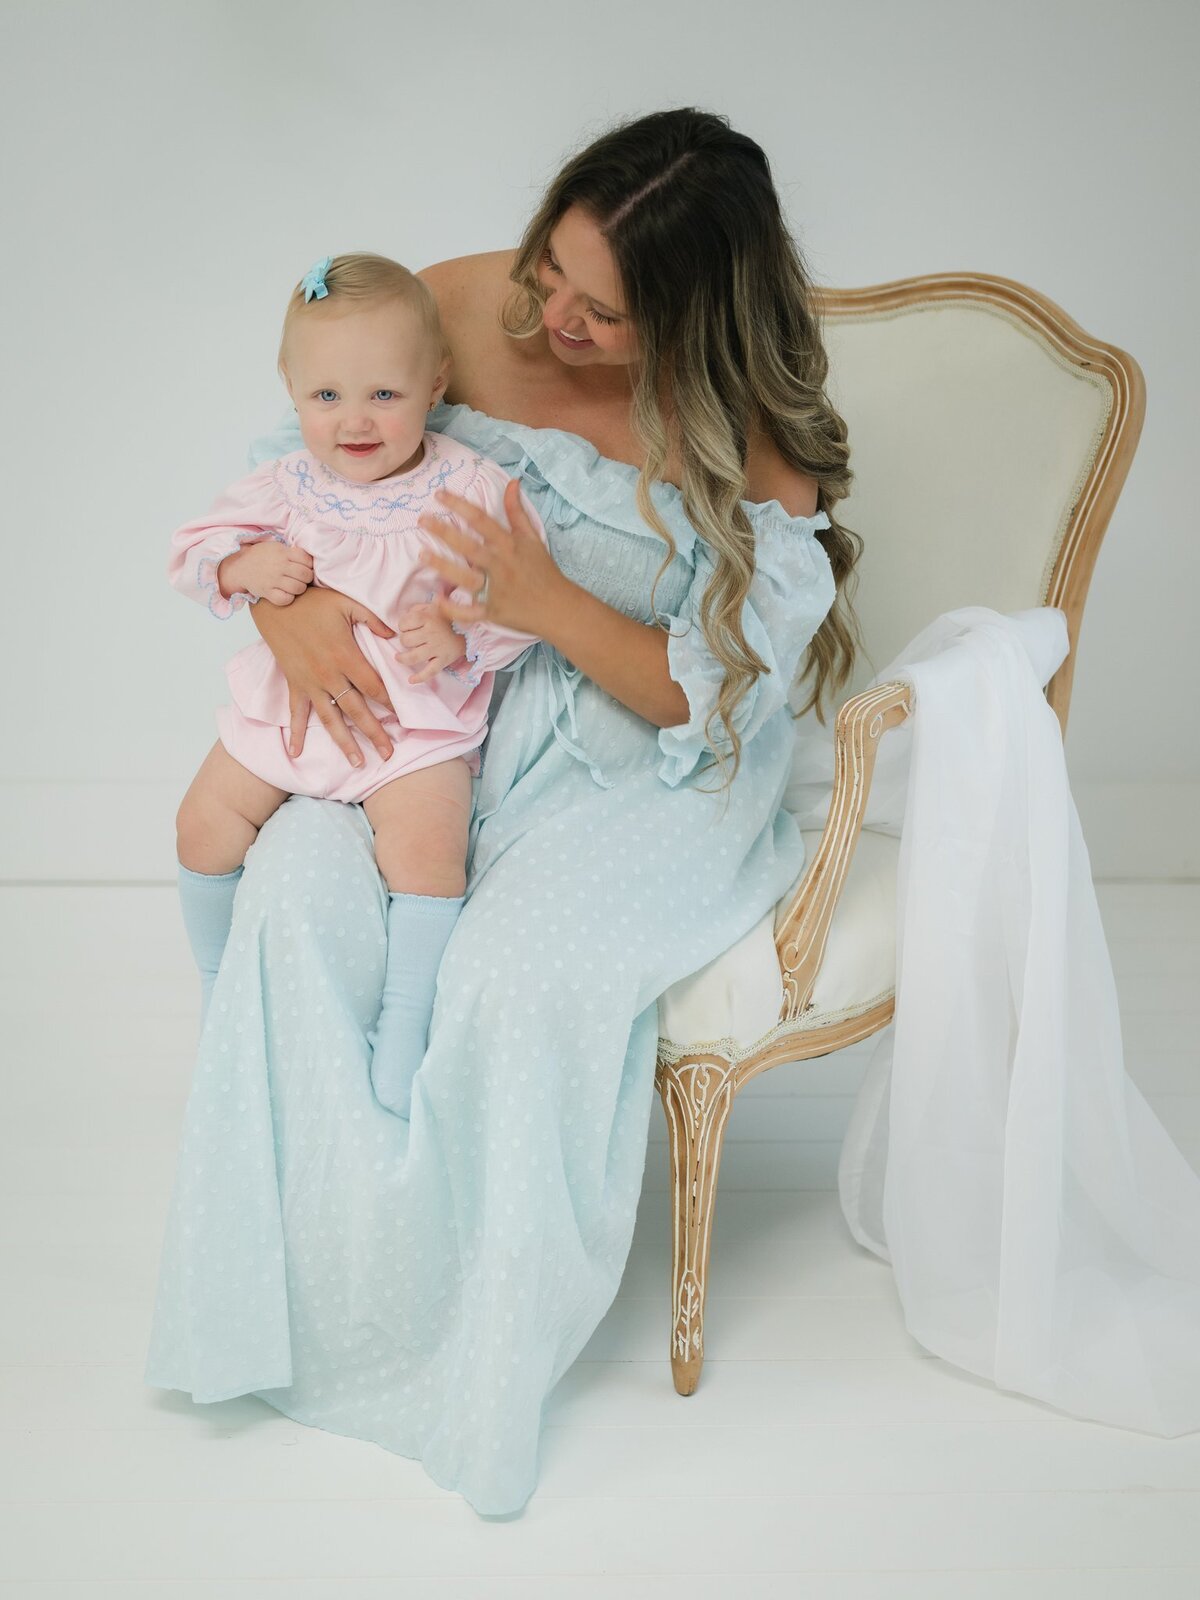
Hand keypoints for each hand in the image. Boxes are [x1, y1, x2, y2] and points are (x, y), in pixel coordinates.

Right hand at [218, 540, 313, 606]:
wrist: (240, 566)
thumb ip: (292, 552)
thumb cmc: (261, 557)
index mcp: (282, 552)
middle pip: (306, 575)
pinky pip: (285, 599)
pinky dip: (289, 598)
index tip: (304, 566)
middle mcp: (278, 566)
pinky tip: (286, 593)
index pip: (307, 560)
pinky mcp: (267, 592)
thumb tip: (311, 561)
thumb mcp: (277, 547)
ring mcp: (272, 580)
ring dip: (300, 588)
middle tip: (301, 577)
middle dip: (307, 577)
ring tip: (295, 585)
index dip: (309, 564)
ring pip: (298, 588)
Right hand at [250, 585, 396, 764]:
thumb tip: (395, 635)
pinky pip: (296, 713)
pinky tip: (296, 752)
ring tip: (358, 762)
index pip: (374, 687)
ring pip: (331, 719)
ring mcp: (310, 683)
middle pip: (357, 711)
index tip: (403, 718)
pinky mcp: (294, 684)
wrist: (275, 602)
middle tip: (388, 754)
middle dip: (374, 733)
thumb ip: (373, 619)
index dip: (390, 703)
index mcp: (346, 656)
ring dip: (344, 742)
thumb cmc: (313, 601)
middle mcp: (329, 675)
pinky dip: (296, 732)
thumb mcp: (347, 603)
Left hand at [395, 601, 466, 684]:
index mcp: (428, 618)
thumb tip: (406, 616)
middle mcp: (431, 633)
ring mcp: (437, 648)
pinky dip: (420, 677)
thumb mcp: (432, 606)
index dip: (402, 625)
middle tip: (410, 639)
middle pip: (406, 640)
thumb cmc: (446, 618)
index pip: (404, 623)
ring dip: (403, 658)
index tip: (407, 626)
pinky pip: (430, 671)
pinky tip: (411, 680)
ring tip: (399, 657)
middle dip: (404, 640)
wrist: (470, 630)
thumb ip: (417, 609)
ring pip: (413, 656)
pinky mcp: (443, 660)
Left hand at [418, 478, 562, 635]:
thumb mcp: (533, 538)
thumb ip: (517, 511)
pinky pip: (469, 612)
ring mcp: (496, 590)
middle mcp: (500, 565)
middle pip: (469, 546)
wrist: (558, 607)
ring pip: (465, 577)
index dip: (460, 505)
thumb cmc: (543, 571)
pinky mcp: (492, 611)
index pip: (481, 520)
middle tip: (422, 520)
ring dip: (442, 566)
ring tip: (421, 554)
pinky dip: (453, 610)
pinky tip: (436, 600)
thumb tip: (512, 482)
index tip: (439, 494)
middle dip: (444, 532)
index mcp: (509, 545)